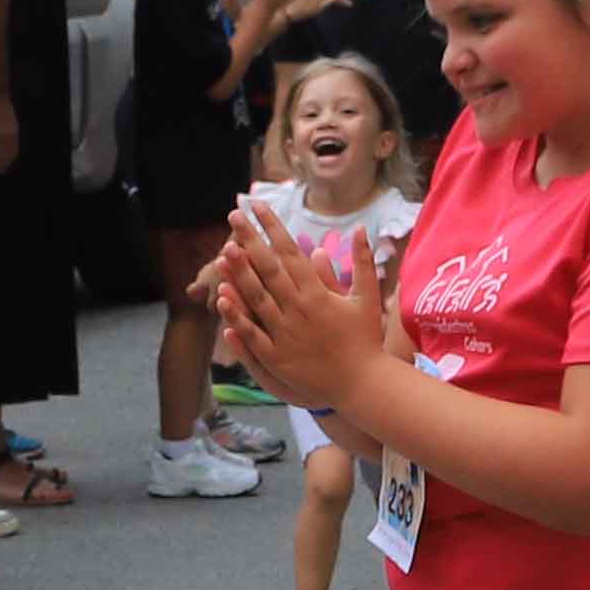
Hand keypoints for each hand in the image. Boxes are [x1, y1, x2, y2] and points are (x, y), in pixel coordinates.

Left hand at [214, 201, 389, 411]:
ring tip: (224, 249)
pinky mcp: (276, 357)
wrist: (363, 383)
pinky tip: (221, 297)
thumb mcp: (368, 297)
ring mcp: (285, 334)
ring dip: (238, 272)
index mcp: (318, 293)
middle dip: (250, 240)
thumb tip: (358, 228)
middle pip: (268, 268)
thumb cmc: (367, 339)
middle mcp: (298, 309)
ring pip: (256, 297)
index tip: (259, 206)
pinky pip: (252, 333)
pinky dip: (237, 316)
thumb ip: (362, 262)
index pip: (290, 252)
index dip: (273, 227)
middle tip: (235, 215)